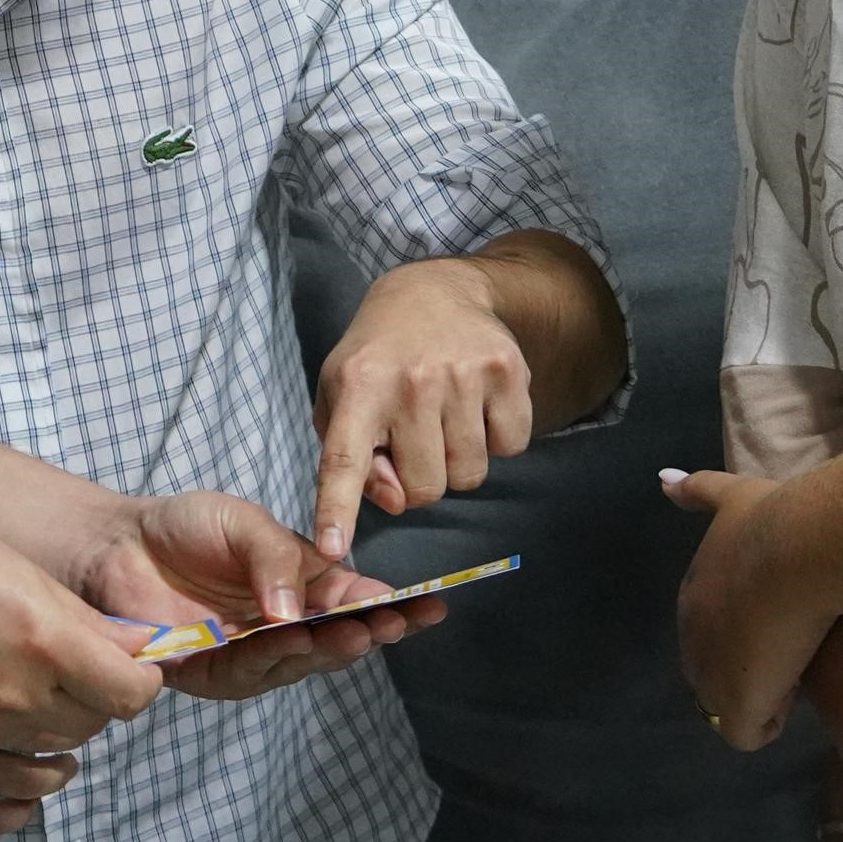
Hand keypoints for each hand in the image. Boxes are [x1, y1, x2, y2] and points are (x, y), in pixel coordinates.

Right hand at [0, 500, 161, 758]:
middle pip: (90, 728)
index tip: (134, 670)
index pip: (129, 694)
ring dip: (61, 745)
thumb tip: (137, 650)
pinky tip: (24, 766)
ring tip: (52, 721)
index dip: (140, 681)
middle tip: (83, 683)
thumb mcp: (20, 571)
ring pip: (47, 765)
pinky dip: (21, 790)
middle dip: (97, 704)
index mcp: (41, 641)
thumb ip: (84, 622)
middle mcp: (8, 698)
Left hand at [70, 492, 444, 702]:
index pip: (357, 601)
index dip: (394, 607)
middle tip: (394, 625)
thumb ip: (278, 557)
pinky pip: (250, 673)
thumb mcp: (244, 522)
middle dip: (371, 633)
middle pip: (338, 639)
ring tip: (350, 633)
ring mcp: (251, 653)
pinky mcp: (213, 674)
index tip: (431, 605)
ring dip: (327, 649)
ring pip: (301, 661)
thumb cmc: (184, 528)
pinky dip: (274, 658)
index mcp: (302, 585)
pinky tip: (294, 639)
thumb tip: (301, 609)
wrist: (116, 546)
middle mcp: (284, 625)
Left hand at [311, 258, 536, 555]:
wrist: (432, 292)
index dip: (337, 508)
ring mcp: (464, 374)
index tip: (331, 549)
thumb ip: (351, 460)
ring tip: (444, 417)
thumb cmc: (378, 359)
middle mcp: (411, 381)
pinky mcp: (508, 370)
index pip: (343, 458)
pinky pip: (510, 447)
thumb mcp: (340, 398)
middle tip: (414, 438)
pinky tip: (476, 405)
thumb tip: (396, 501)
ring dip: (457, 461)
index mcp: (358, 387)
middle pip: (424, 489)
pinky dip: (496, 439)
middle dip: (419, 479)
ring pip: (469, 476)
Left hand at [664, 468, 828, 749]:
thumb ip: (698, 490)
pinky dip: (770, 719)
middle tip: (794, 643)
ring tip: (798, 670)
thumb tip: (663, 481)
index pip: (712, 624)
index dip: (750, 623)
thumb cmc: (776, 523)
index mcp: (694, 594)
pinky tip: (795, 696)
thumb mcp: (732, 496)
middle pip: (715, 665)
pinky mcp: (737, 706)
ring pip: (730, 701)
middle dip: (752, 662)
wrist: (797, 552)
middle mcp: (693, 638)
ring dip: (761, 692)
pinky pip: (748, 731)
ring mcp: (709, 676)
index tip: (784, 610)